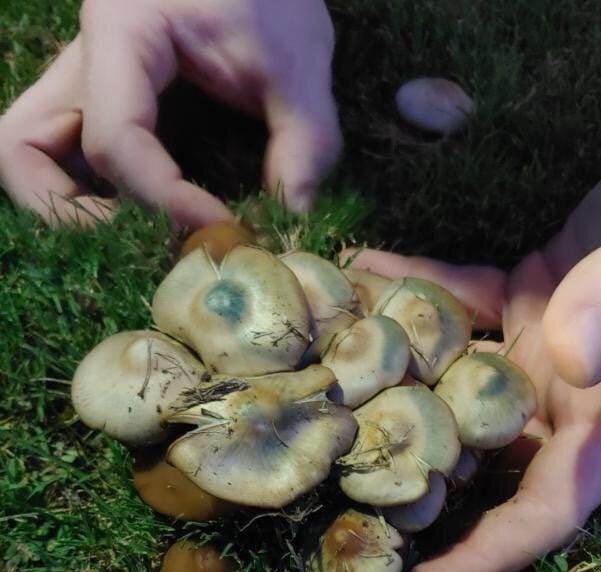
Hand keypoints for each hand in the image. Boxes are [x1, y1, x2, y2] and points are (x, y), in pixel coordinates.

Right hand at [0, 0, 340, 225]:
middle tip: (144, 241)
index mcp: (122, 34)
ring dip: (64, 207)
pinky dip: (87, 196)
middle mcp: (83, 61)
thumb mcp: (298, 60)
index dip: (163, 198)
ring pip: (28, 153)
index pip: (116, 139)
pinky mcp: (99, 104)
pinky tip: (147, 217)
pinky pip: (64, 156)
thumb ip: (305, 140)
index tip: (220, 227)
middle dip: (69, 211)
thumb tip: (293, 220)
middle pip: (23, 148)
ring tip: (137, 236)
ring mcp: (83, 84)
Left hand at [348, 90, 600, 571]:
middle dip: (409, 493)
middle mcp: (577, 392)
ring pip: (456, 392)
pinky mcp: (532, 295)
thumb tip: (570, 354)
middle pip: (485, 470)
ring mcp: (549, 347)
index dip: (481, 560)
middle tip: (319, 501)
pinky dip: (409, 300)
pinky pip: (458, 308)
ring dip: (390, 392)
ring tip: (313, 389)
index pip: (547, 511)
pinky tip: (358, 275)